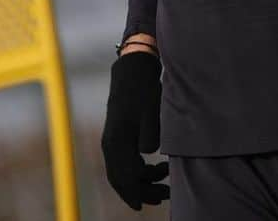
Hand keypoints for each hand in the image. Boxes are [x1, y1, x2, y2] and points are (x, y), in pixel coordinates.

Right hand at [102, 51, 169, 210]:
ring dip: (143, 181)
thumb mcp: (150, 111)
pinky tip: (158, 168)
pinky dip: (141, 171)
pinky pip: (127, 162)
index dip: (134, 194)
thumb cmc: (144, 88)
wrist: (133, 69)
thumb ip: (150, 134)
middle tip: (166, 195)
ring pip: (124, 172)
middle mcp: (110, 143)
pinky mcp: (120, 136)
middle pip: (122, 179)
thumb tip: (150, 154)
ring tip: (166, 181)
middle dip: (142, 192)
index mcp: (116, 140)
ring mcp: (114, 140)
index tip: (144, 207)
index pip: (122, 177)